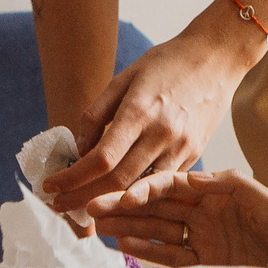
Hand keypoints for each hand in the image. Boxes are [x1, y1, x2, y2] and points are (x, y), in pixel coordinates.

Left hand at [46, 22, 253, 206]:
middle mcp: (162, 134)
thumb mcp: (124, 78)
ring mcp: (182, 148)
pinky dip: (136, 195)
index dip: (72, 178)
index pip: (101, 159)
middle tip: (59, 205)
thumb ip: (97, 115)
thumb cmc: (167, 63)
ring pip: (140, 190)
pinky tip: (117, 198)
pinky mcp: (194, 156)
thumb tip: (80, 151)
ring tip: (84, 209)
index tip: (51, 186)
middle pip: (117, 182)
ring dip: (109, 204)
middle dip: (83, 199)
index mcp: (140, 111)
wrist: (216, 59)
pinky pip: (160, 184)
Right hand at [81, 169, 267, 267]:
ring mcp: (202, 238)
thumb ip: (228, 184)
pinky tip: (124, 243)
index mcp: (215, 192)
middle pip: (157, 207)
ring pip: (157, 230)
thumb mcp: (262, 199)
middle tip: (92, 206)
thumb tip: (193, 178)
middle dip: (125, 206)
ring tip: (97, 226)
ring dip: (128, 227)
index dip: (146, 189)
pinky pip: (169, 255)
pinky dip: (147, 249)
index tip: (122, 193)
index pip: (172, 186)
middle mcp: (204, 213)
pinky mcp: (204, 264)